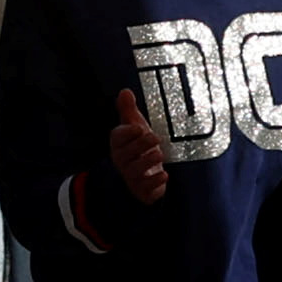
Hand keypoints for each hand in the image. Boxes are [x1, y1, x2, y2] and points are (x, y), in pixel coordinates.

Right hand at [106, 90, 175, 205]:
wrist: (143, 176)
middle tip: (155, 137)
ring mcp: (131, 177)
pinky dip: (155, 181)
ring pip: (135, 171)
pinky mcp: (141, 191)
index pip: (117, 137)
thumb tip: (125, 91)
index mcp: (119, 144)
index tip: (139, 127)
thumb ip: (129, 110)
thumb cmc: (139, 149)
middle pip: (126, 153)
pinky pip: (145, 188)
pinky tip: (164, 175)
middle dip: (141, 144)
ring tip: (160, 153)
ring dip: (148, 161)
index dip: (127, 132)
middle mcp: (122, 161)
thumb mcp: (135, 127)